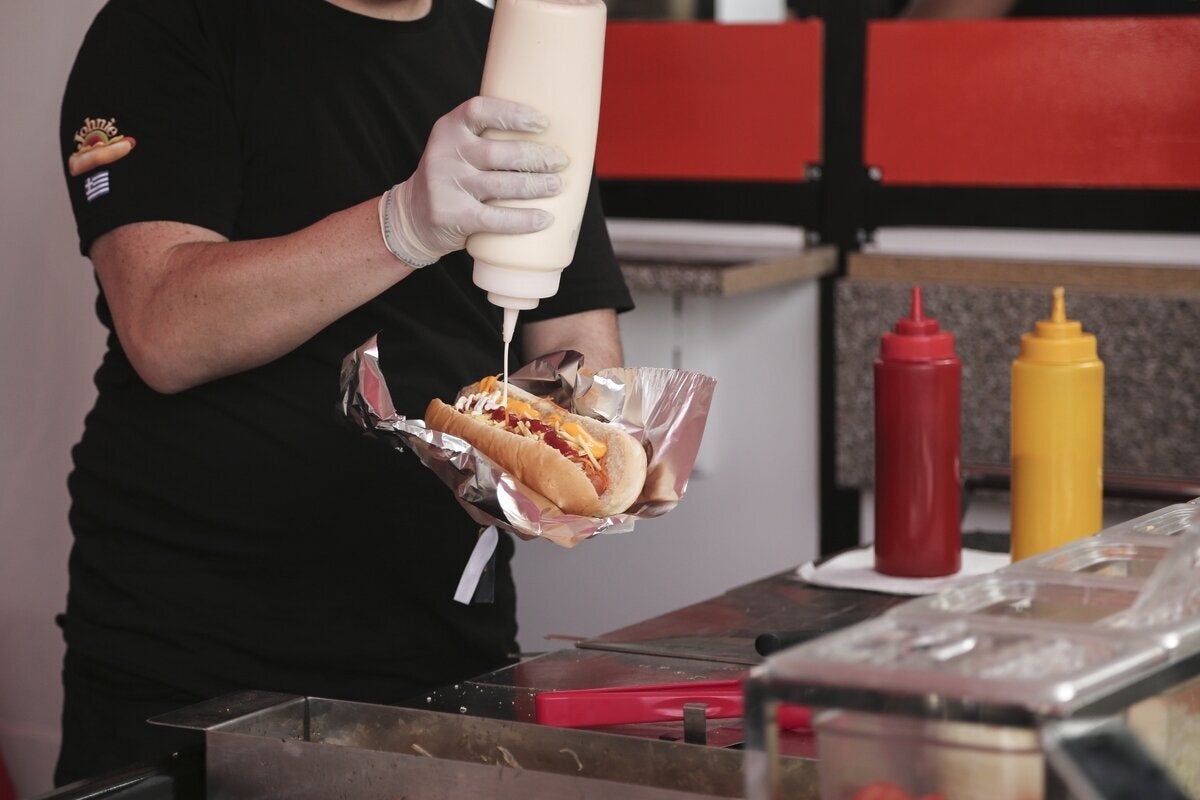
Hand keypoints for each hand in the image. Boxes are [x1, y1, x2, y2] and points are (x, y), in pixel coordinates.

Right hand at [385, 96, 567, 265]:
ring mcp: (447, 185)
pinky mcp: (453, 215)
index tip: (543, 123)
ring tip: (558, 185)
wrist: (413, 217)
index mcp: (449, 129)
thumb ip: (486, 137)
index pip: (481, 111)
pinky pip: (496, 218)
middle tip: (561, 161)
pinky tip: (545, 218)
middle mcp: (445, 154)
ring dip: (536, 186)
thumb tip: (546, 134)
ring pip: (502, 185)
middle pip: (499, 152)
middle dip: (536, 157)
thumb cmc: (450, 177)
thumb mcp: (457, 148)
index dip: (514, 114)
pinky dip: (524, 219)